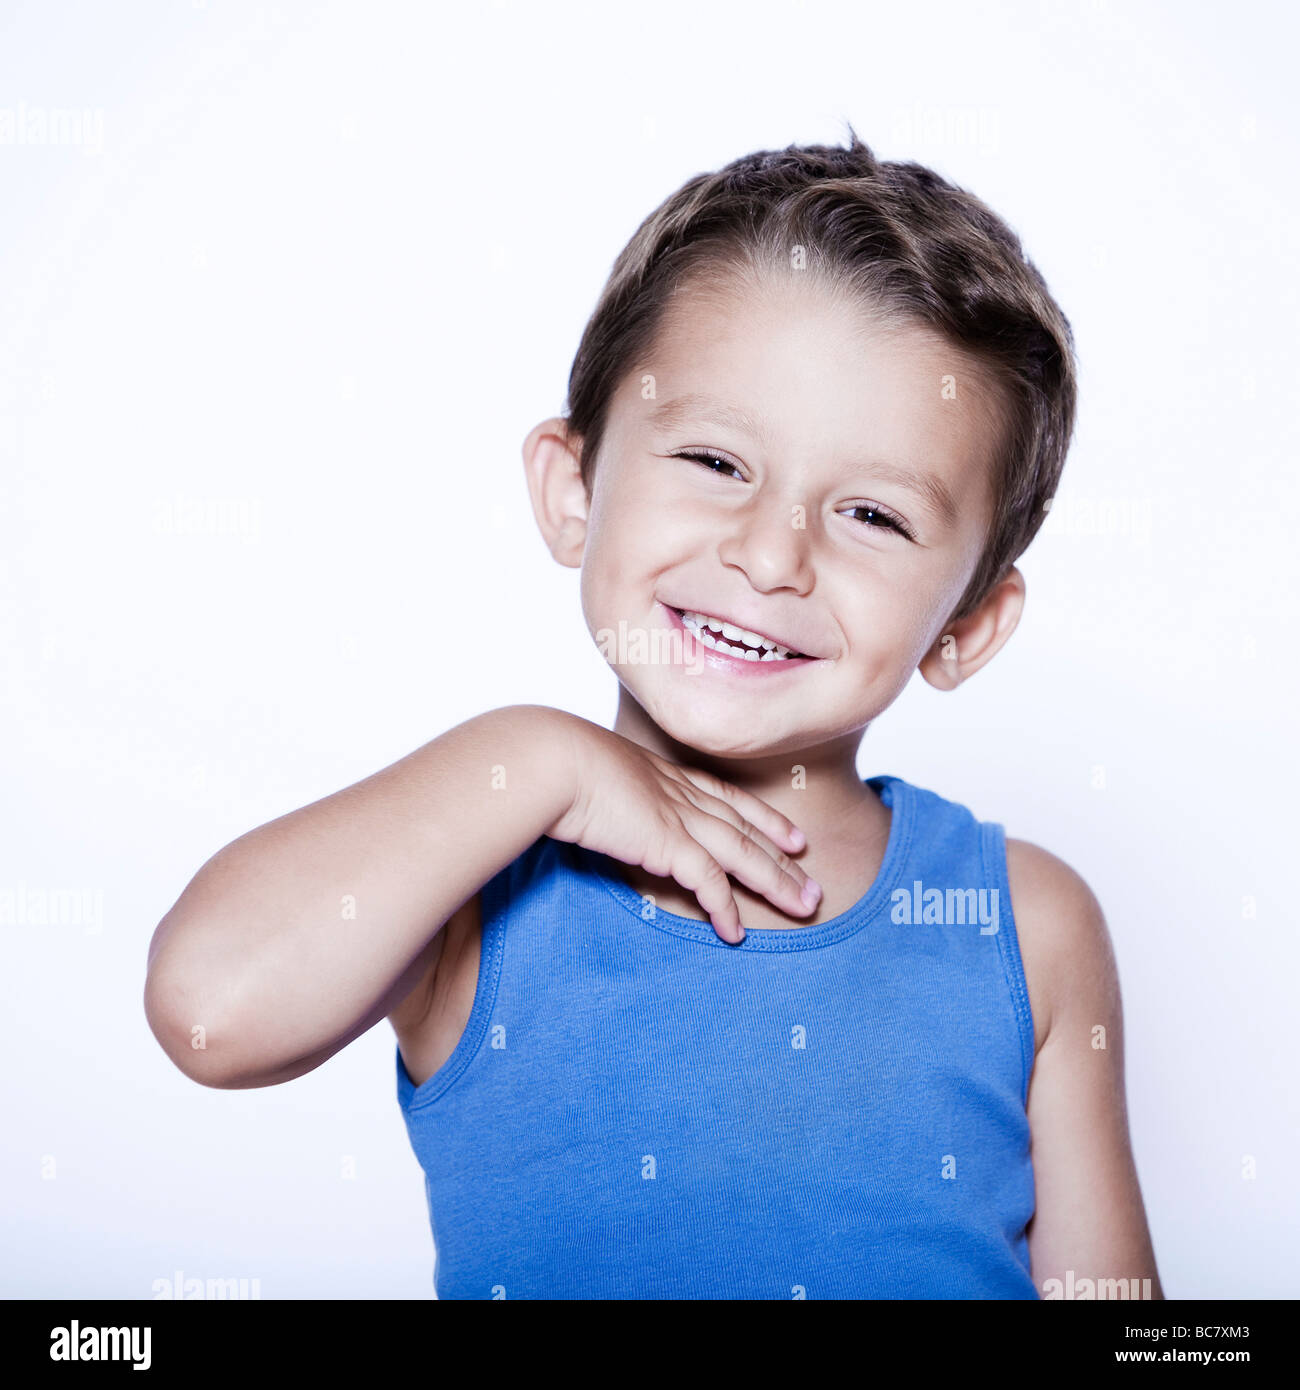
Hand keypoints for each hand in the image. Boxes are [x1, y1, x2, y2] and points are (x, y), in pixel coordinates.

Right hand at [544, 717, 819, 943]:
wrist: (552, 759)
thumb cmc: (557, 764)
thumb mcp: (592, 773)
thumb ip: (607, 792)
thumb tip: (597, 807)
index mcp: (667, 775)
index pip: (729, 798)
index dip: (766, 819)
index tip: (794, 836)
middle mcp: (682, 794)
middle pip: (747, 829)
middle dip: (785, 858)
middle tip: (815, 883)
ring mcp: (678, 816)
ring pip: (743, 854)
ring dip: (777, 882)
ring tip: (806, 906)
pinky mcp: (667, 843)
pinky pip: (708, 882)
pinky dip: (725, 908)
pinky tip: (735, 933)